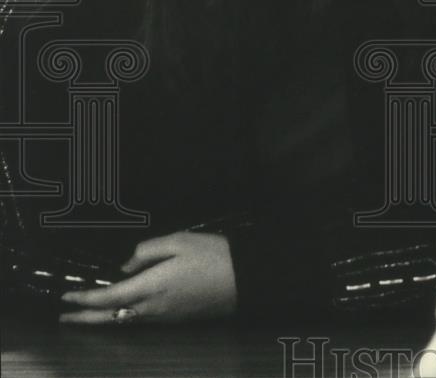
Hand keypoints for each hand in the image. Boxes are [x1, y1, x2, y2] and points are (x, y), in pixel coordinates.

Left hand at [60, 232, 236, 323]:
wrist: (246, 279)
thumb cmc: (214, 255)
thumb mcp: (180, 241)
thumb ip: (147, 250)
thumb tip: (126, 265)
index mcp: (152, 285)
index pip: (109, 296)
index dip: (85, 298)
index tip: (67, 296)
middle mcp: (154, 307)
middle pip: (111, 317)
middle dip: (85, 317)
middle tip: (64, 316)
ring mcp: (165, 316)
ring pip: (125, 321)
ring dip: (103, 317)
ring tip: (87, 312)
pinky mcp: (176, 319)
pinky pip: (141, 320)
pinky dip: (122, 316)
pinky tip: (120, 309)